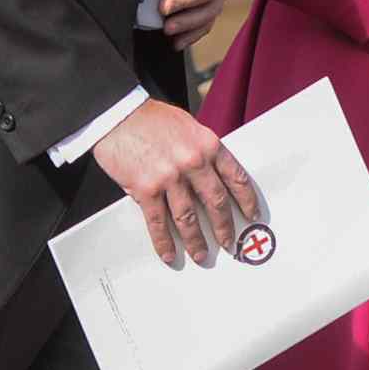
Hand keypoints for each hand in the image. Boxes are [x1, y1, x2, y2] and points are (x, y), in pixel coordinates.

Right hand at [92, 97, 259, 265]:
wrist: (118, 115)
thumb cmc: (151, 118)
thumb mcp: (188, 127)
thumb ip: (202, 152)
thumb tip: (213, 178)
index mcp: (208, 145)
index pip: (236, 178)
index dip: (246, 200)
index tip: (251, 215)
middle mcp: (193, 162)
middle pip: (216, 202)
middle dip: (224, 227)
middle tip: (228, 243)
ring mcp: (169, 177)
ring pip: (189, 218)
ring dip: (196, 241)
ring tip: (201, 255)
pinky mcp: (146, 189)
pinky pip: (159, 222)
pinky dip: (164, 241)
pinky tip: (169, 253)